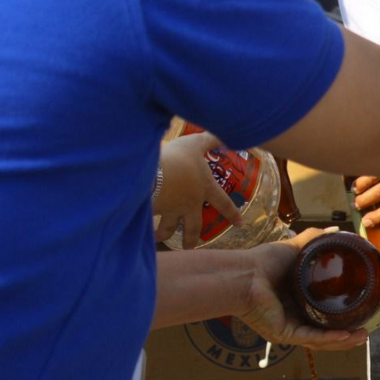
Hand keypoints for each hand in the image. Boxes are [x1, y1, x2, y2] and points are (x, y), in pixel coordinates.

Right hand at [154, 132, 243, 248]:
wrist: (151, 172)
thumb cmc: (178, 157)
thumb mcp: (196, 144)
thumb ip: (211, 140)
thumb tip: (227, 134)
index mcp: (204, 188)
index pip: (223, 204)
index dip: (233, 214)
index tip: (240, 224)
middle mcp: (189, 204)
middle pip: (194, 226)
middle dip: (192, 238)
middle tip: (191, 246)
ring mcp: (170, 210)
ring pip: (169, 228)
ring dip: (165, 234)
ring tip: (162, 239)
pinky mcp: (151, 212)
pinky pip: (149, 222)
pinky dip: (144, 228)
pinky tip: (139, 231)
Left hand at [235, 227, 368, 350]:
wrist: (243, 274)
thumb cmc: (261, 262)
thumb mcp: (294, 248)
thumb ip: (314, 239)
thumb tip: (336, 230)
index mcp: (296, 302)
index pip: (322, 316)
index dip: (341, 318)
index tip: (360, 314)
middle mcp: (293, 318)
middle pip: (324, 334)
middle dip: (346, 337)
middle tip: (366, 332)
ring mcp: (289, 328)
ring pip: (321, 341)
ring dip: (343, 341)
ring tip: (362, 337)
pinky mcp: (284, 333)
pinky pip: (311, 338)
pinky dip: (330, 338)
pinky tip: (346, 335)